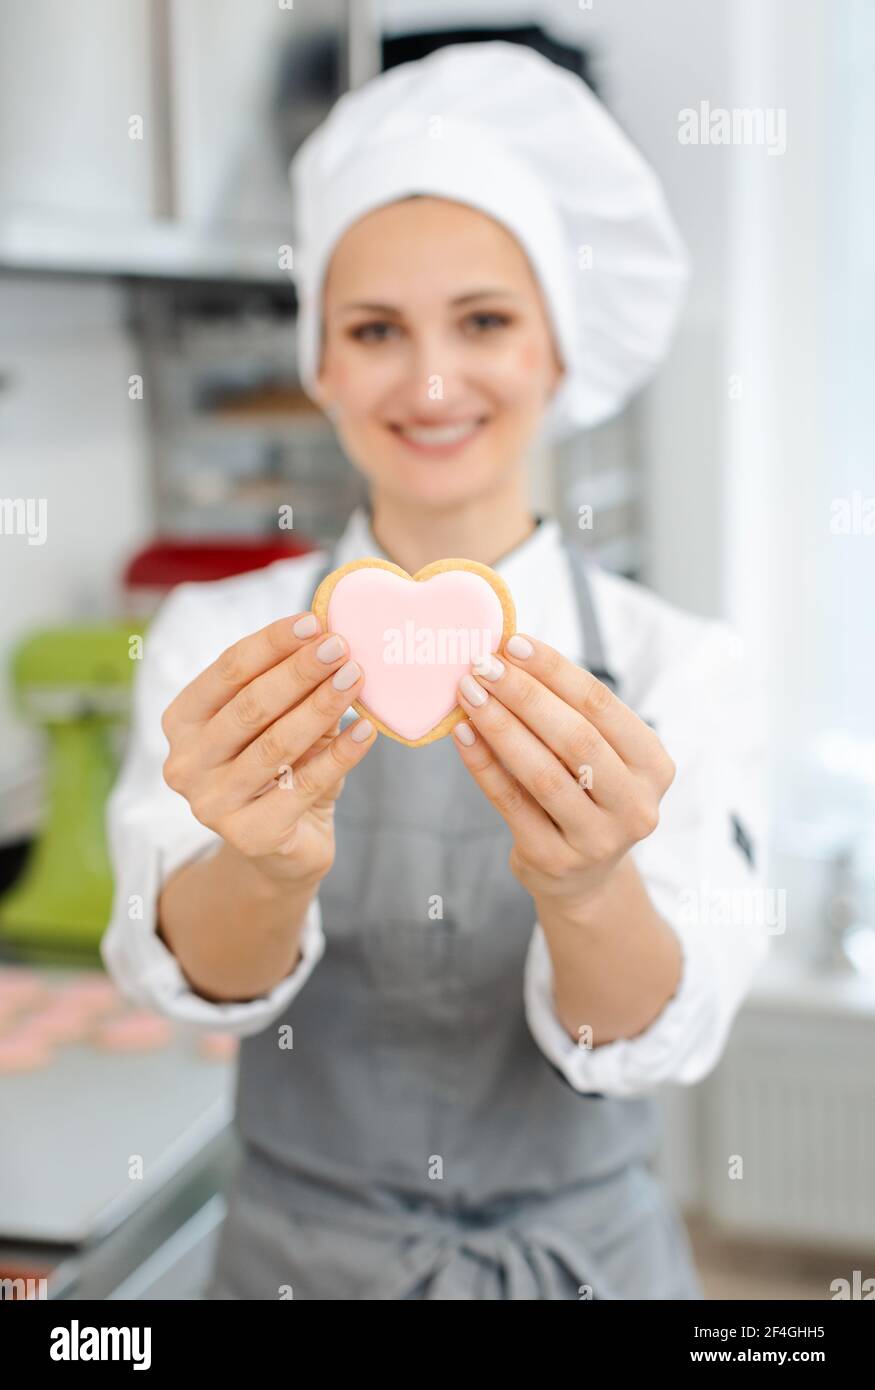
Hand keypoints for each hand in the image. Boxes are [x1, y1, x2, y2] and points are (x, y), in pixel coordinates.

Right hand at [161, 612, 377, 888]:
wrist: (284, 847)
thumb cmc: (281, 768)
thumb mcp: (280, 719)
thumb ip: (291, 684)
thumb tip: (329, 635)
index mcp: (181, 722)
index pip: (227, 671)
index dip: (272, 643)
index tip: (315, 620)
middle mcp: (185, 763)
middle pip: (250, 705)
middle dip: (299, 671)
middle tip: (341, 646)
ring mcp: (211, 804)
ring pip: (276, 744)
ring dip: (321, 706)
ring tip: (357, 678)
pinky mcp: (250, 836)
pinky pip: (304, 785)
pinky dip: (340, 755)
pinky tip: (366, 731)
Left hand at [452, 634, 674, 908]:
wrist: (582, 878)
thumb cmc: (585, 795)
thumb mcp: (597, 757)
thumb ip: (568, 714)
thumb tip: (509, 656)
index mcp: (654, 766)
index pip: (602, 706)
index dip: (556, 671)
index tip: (514, 643)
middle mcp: (636, 805)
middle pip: (575, 738)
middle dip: (524, 695)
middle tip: (483, 665)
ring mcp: (598, 839)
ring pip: (543, 772)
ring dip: (500, 726)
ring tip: (468, 693)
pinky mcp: (556, 860)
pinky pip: (512, 802)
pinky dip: (484, 764)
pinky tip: (464, 734)